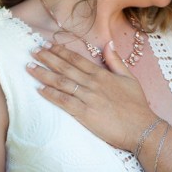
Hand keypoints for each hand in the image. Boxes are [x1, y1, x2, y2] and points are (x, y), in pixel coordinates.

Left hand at [27, 41, 159, 151]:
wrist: (142, 128)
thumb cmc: (137, 105)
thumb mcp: (129, 78)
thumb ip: (116, 61)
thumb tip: (108, 43)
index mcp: (102, 74)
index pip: (77, 59)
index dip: (61, 52)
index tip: (48, 45)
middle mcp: (93, 83)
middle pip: (65, 68)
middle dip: (47, 58)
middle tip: (33, 51)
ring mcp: (88, 98)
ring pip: (61, 82)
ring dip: (44, 74)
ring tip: (30, 67)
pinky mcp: (85, 114)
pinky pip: (64, 102)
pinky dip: (51, 95)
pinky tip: (39, 90)